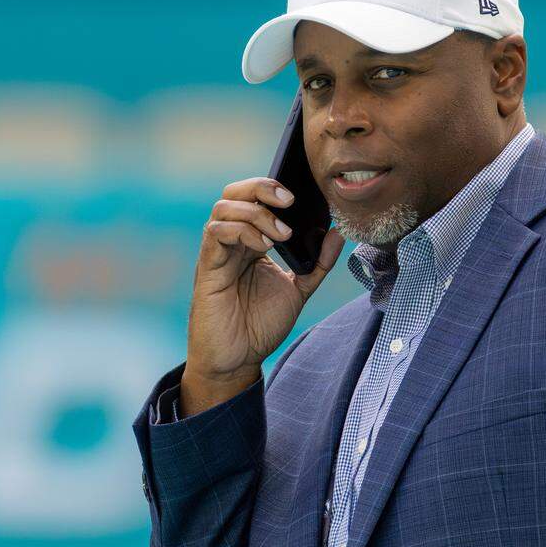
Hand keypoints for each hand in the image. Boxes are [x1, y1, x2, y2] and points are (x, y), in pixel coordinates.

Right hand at [180, 177, 344, 416]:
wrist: (237, 359)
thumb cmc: (260, 325)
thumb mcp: (298, 290)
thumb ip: (318, 263)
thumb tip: (338, 233)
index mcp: (251, 240)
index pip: (254, 197)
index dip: (274, 187)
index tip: (301, 198)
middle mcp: (232, 241)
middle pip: (235, 192)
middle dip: (263, 187)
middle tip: (290, 202)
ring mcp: (218, 252)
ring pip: (224, 207)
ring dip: (257, 213)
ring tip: (282, 235)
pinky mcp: (208, 267)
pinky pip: (216, 233)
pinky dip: (242, 230)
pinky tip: (263, 246)